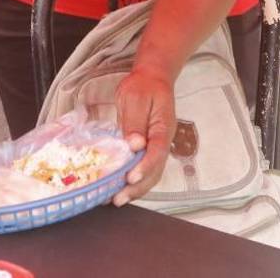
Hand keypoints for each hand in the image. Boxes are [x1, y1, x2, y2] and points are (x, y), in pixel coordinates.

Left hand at [111, 65, 174, 205]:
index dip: (144, 167)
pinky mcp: (149, 148)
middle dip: (138, 187)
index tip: (130, 178)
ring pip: (151, 173)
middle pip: (156, 170)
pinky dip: (133, 181)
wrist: (153, 79)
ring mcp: (157, 146)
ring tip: (116, 199)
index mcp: (162, 126)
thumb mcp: (135, 97)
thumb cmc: (143, 85)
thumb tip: (135, 145)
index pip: (157, 151)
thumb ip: (134, 121)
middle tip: (118, 199)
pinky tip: (118, 187)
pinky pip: (144, 168)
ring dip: (136, 189)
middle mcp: (163, 140)